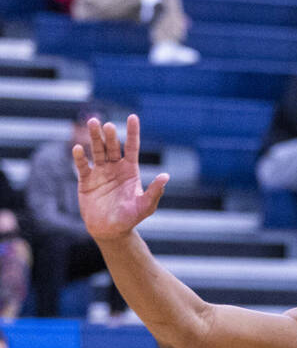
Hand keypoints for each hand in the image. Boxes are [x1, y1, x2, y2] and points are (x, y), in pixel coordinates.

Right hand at [75, 115, 168, 241]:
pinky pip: (83, 166)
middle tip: (107, 124)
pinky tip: (78, 149)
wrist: (110, 230)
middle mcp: (115, 168)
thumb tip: (166, 176)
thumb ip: (155, 191)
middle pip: (112, 147)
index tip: (133, 117)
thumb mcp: (146, 206)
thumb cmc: (131, 218)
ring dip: (94, 138)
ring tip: (92, 123)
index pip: (131, 147)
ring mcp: (100, 173)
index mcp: (130, 170)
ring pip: (97, 151)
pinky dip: (80, 157)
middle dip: (109, 135)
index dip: (132, 132)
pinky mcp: (86, 180)